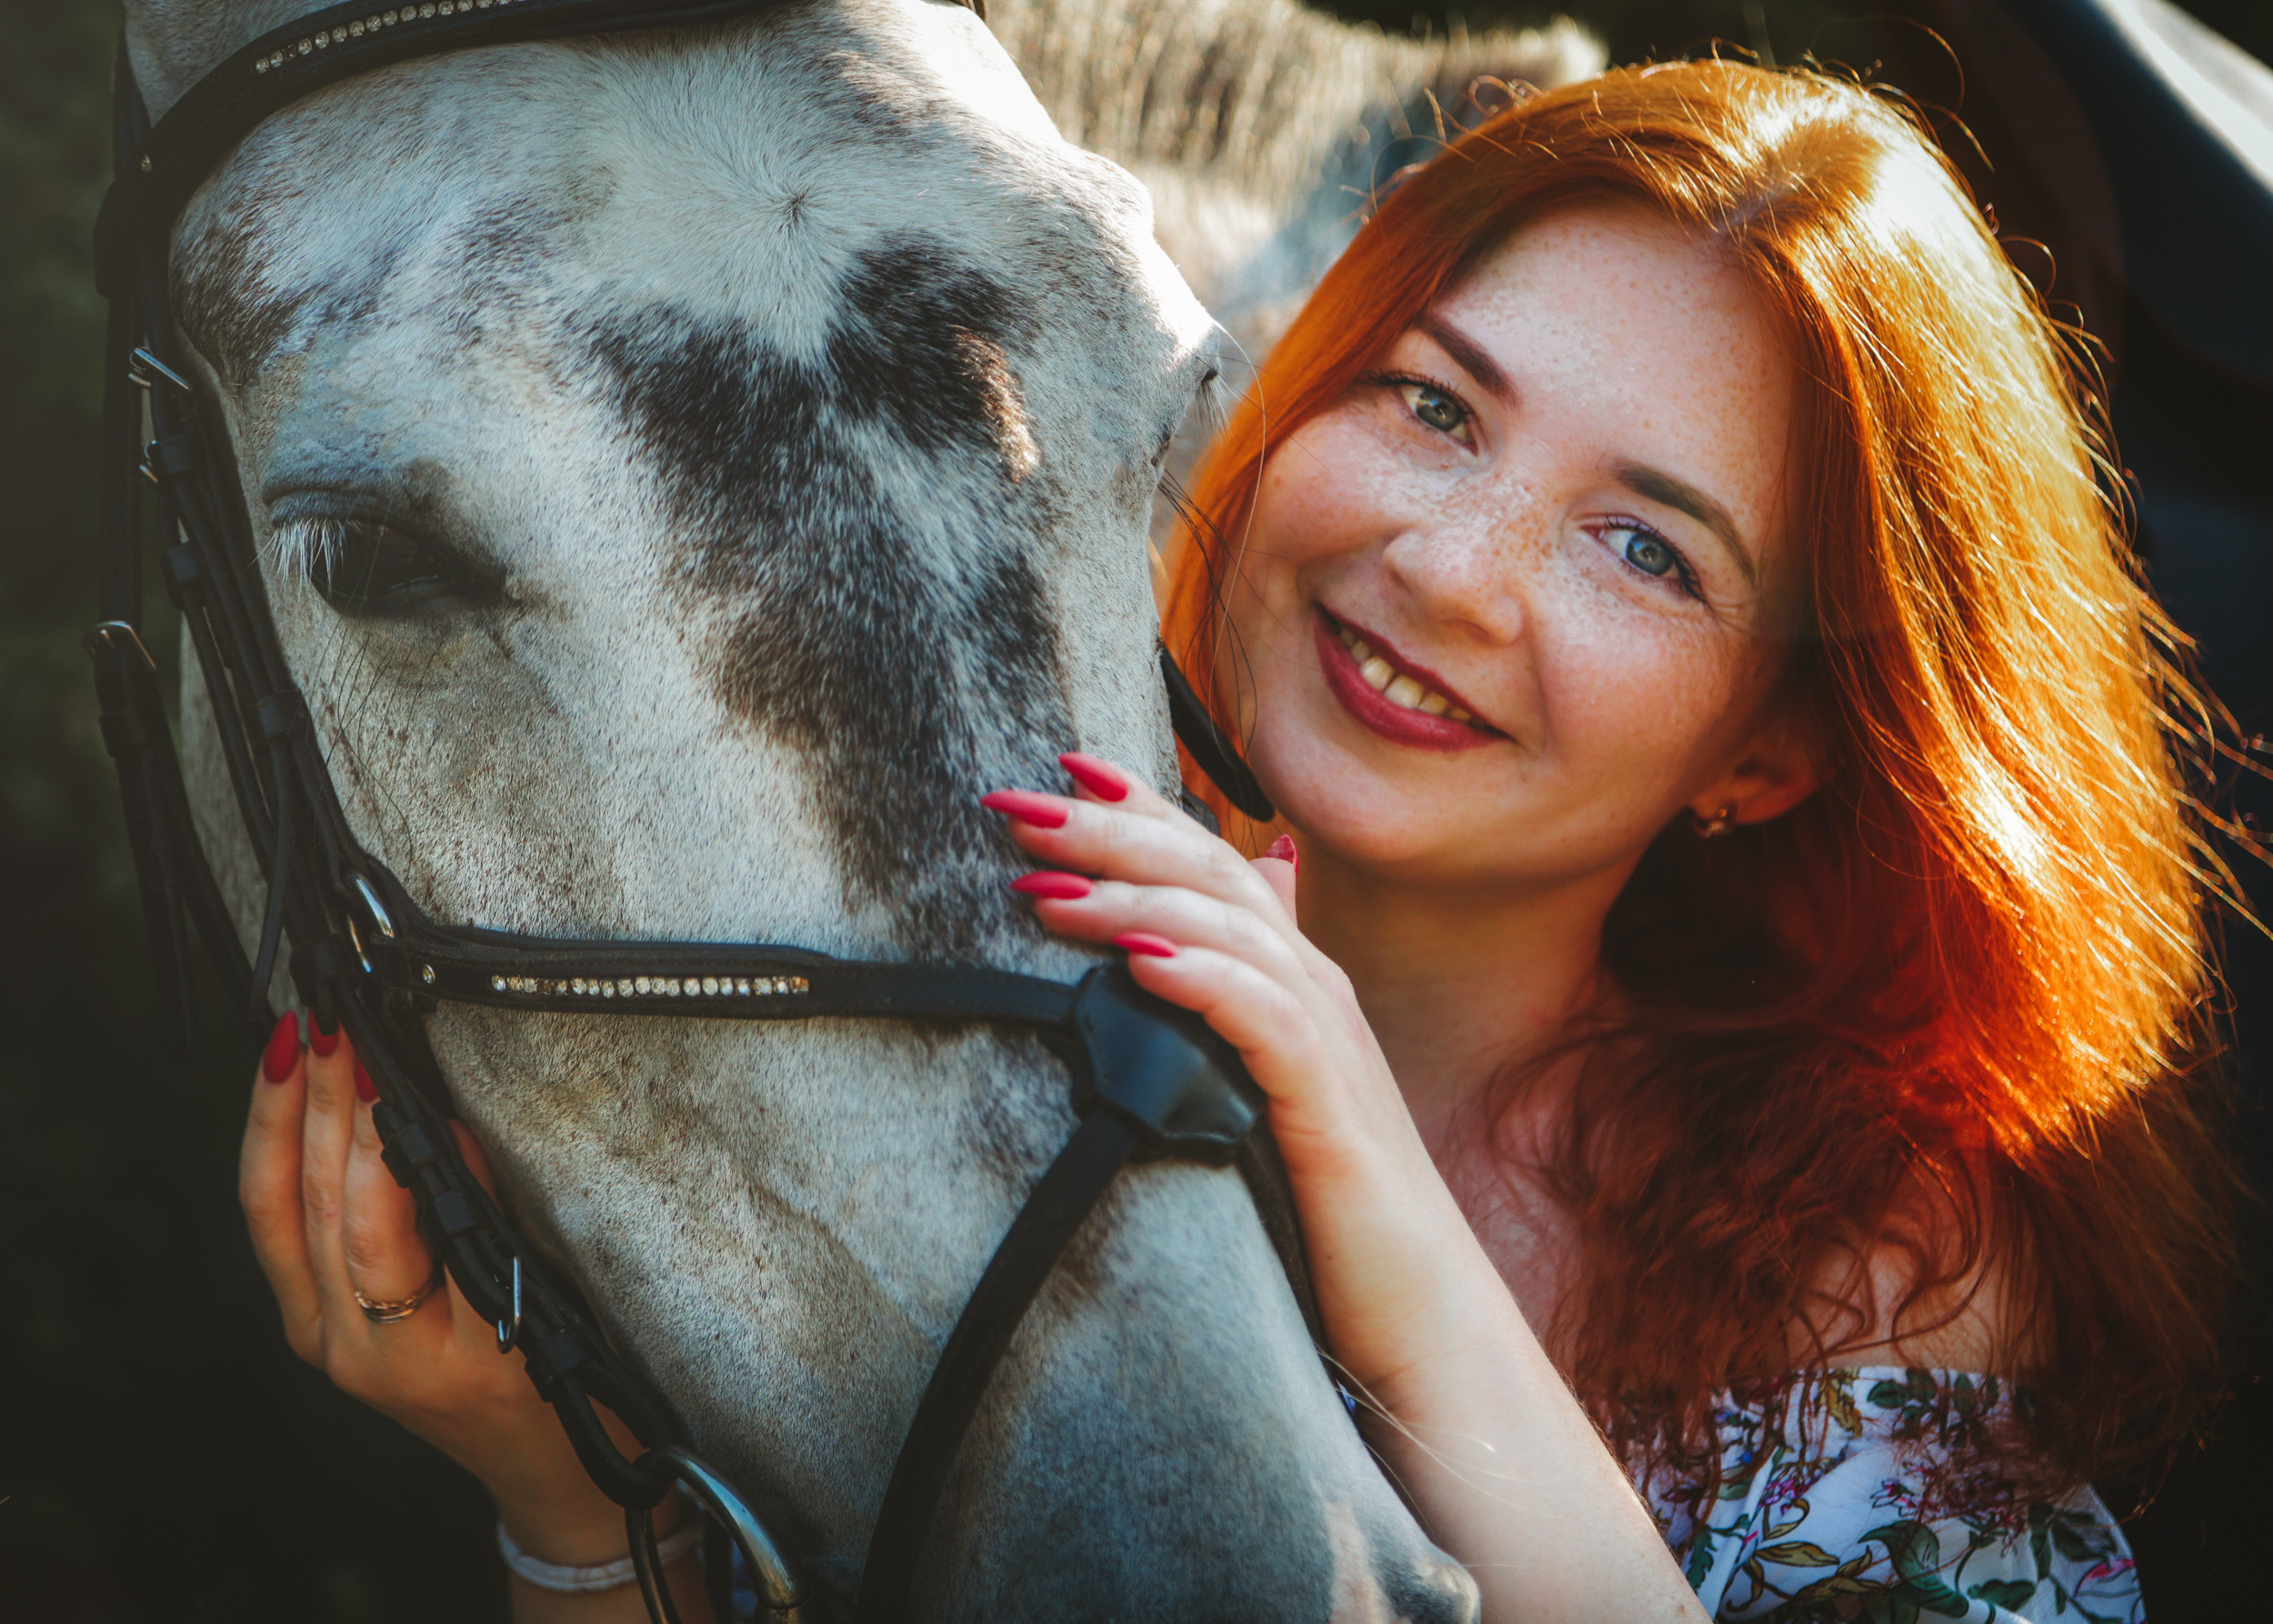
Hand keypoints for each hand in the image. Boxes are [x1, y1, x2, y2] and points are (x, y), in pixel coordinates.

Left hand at [240, 1014, 704, 1617]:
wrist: (552, 1472)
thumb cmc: (569, 1396)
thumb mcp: (547, 1306)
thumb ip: (486, 1219)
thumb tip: (433, 1129)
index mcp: (410, 1352)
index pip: (371, 1227)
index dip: (367, 1141)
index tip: (375, 1066)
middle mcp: (346, 1346)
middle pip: (310, 1204)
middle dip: (314, 1101)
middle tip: (327, 1021)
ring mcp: (318, 1335)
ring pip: (274, 1210)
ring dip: (279, 1115)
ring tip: (294, 1036)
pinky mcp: (313, 1320)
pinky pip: (276, 1225)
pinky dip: (277, 1154)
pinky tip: (286, 1096)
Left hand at [984, 756, 1502, 1397]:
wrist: (1425, 1311)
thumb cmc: (1330, 1209)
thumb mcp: (1261, 1100)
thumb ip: (1220, 1024)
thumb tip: (1154, 971)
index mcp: (1292, 978)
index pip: (1210, 864)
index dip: (1141, 808)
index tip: (1060, 769)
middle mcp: (1314, 989)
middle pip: (1211, 874)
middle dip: (1114, 832)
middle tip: (1020, 809)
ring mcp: (1328, 1041)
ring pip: (1230, 933)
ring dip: (1135, 903)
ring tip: (1050, 891)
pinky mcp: (1330, 1107)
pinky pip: (1266, 1020)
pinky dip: (1204, 980)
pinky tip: (1144, 966)